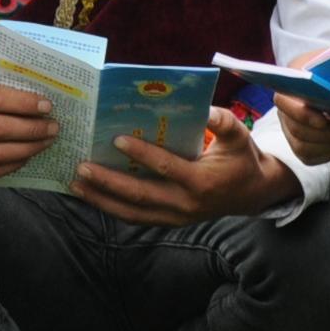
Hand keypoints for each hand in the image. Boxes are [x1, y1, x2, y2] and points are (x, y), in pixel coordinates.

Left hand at [75, 108, 297, 226]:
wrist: (253, 194)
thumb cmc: (241, 159)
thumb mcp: (239, 136)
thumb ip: (223, 121)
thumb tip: (204, 108)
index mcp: (201, 181)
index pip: (166, 168)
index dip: (141, 154)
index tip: (117, 138)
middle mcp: (186, 205)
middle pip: (140, 195)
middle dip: (108, 182)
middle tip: (82, 166)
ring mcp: (176, 217)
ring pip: (132, 213)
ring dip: (102, 200)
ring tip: (76, 184)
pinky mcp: (169, 222)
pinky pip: (135, 218)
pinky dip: (111, 208)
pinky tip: (91, 196)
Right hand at [273, 92, 329, 167]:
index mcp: (288, 89)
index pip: (283, 102)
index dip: (301, 114)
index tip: (323, 121)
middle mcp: (284, 113)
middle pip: (298, 130)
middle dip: (329, 134)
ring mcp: (290, 132)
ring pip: (303, 148)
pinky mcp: (301, 147)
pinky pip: (311, 158)